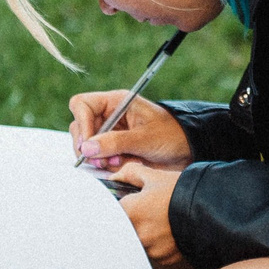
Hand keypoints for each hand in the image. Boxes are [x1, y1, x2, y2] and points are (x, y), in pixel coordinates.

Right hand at [70, 93, 191, 170]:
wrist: (188, 151)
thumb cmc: (172, 135)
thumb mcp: (145, 138)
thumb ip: (116, 142)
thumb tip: (86, 148)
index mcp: (116, 102)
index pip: (82, 105)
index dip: (82, 124)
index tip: (88, 145)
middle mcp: (109, 116)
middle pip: (79, 128)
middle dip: (89, 147)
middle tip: (103, 161)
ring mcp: (110, 133)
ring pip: (87, 147)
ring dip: (99, 158)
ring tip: (120, 162)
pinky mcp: (114, 150)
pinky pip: (99, 158)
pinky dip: (107, 165)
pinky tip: (124, 165)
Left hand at [109, 162, 182, 263]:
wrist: (212, 210)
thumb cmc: (183, 191)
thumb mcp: (155, 176)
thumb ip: (130, 174)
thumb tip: (116, 178)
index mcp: (130, 212)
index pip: (108, 215)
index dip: (112, 211)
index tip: (115, 210)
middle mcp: (138, 234)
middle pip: (122, 231)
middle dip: (129, 222)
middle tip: (143, 213)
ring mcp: (151, 249)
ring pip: (138, 242)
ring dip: (143, 233)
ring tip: (160, 221)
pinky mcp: (163, 258)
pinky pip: (153, 251)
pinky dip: (157, 243)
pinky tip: (168, 232)